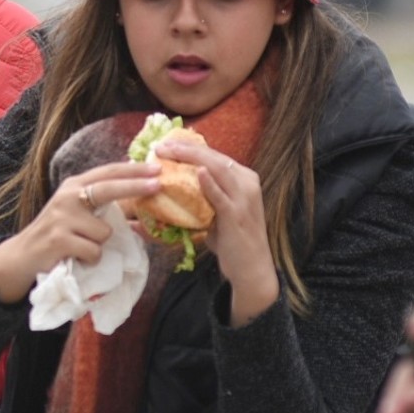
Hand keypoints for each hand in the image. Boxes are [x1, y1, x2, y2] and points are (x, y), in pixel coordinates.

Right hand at [0, 160, 160, 303]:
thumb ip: (103, 211)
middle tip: (158, 185)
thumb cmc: (57, 235)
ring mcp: (62, 217)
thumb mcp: (77, 215)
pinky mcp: (59, 239)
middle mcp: (68, 196)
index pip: (107, 173)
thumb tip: (140, 217)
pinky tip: (75, 257)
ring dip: (99, 245)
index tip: (157, 168)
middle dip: (136, 186)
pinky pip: (94, 251)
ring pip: (104, 232)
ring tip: (81, 247)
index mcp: (74, 186)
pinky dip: (91, 259)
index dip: (133, 170)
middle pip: (108, 188)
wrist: (23, 255)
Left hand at [153, 137, 276, 323]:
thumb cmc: (232, 240)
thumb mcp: (219, 212)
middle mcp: (247, 183)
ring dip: (192, 157)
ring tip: (170, 152)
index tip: (167, 143)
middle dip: (187, 148)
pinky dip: (209, 183)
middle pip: (214, 157)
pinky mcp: (237, 215)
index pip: (215, 155)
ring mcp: (244, 198)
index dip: (191, 147)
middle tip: (161, 145)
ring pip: (218, 169)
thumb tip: (173, 185)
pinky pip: (221, 195)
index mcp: (244, 179)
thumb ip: (205, 196)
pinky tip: (198, 171)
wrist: (252, 269)